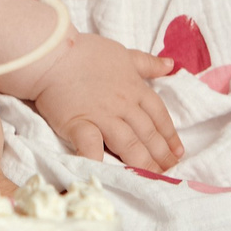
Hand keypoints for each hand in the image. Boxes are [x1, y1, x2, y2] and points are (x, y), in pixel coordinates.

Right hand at [27, 36, 179, 170]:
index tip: (178, 152)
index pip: (159, 116)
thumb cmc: (86, 52)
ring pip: (129, 144)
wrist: (52, 54)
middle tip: (169, 173)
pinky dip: (99, 161)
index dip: (170, 136)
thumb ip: (147, 63)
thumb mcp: (123, 53)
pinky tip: (107, 174)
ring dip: (142, 163)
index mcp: (135, 89)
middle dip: (161, 156)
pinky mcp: (79, 124)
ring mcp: (103, 116)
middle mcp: (124, 105)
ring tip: (151, 178)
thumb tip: (171, 64)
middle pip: (148, 134)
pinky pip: (92, 146)